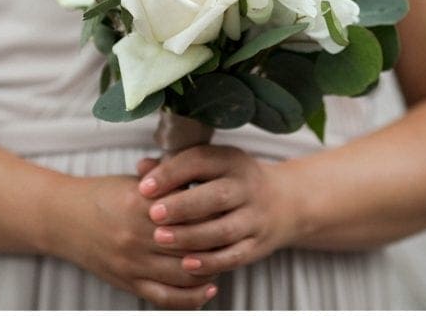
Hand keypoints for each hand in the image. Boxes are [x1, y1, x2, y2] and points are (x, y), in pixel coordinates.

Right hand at [51, 174, 218, 308]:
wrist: (63, 219)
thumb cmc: (102, 195)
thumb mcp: (134, 182)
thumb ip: (168, 182)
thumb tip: (204, 180)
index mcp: (140, 204)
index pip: (189, 212)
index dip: (213, 212)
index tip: (229, 209)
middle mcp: (137, 235)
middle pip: (191, 244)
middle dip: (216, 242)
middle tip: (234, 236)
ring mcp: (132, 262)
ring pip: (183, 273)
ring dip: (209, 269)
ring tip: (224, 260)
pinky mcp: (127, 282)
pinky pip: (165, 297)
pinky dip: (190, 297)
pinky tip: (208, 289)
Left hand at [135, 145, 298, 277]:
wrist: (283, 202)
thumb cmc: (230, 180)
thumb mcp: (210, 165)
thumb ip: (175, 166)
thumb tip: (142, 168)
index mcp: (231, 160)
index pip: (200, 161)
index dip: (171, 173)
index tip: (144, 187)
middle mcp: (247, 187)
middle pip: (216, 196)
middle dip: (182, 206)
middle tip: (154, 215)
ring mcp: (255, 217)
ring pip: (223, 230)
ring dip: (191, 236)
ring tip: (161, 239)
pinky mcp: (257, 244)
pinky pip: (234, 256)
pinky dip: (210, 262)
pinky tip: (186, 264)